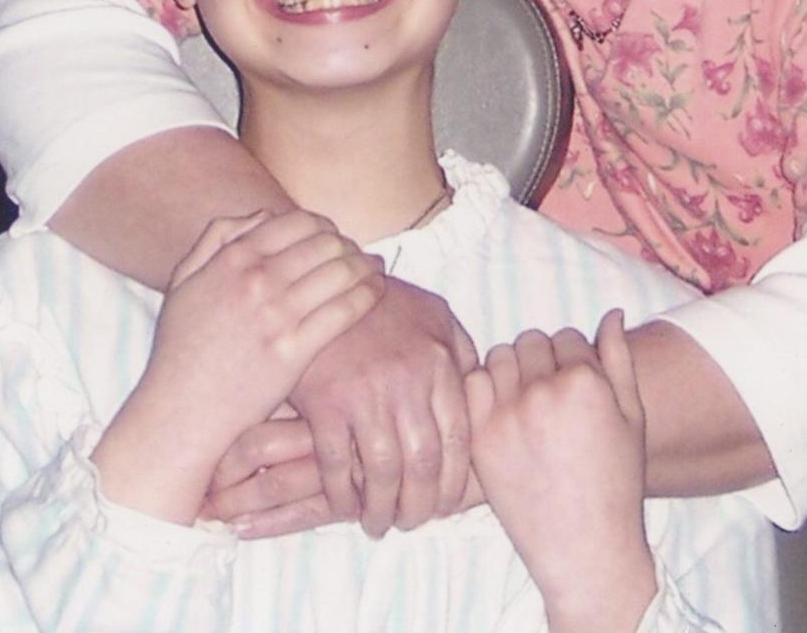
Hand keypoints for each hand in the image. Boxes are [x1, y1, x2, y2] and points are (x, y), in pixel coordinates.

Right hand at [93, 210, 382, 521]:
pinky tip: (377, 290)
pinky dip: (368, 294)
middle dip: (348, 244)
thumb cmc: (180, 350)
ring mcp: (277, 315)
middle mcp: (258, 279)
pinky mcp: (294, 351)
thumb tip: (262, 213)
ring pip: (340, 272)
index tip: (334, 235)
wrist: (180, 412)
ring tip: (376, 268)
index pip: (297, 222)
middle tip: (359, 253)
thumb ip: (217, 237)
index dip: (324, 224)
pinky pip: (344, 311)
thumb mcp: (184, 281)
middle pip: (325, 243)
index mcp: (233, 258)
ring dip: (365, 264)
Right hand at [289, 276, 477, 535]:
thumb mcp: (436, 316)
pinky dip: (342, 495)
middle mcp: (408, 383)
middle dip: (420, 507)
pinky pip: (336, 465)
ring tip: (378, 522)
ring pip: (383, 473)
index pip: (457, 440)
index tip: (445, 506)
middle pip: (423, 464)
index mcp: (439, 364)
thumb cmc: (385, 304)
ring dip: (381, 509)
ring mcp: (365, 394)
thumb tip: (480, 393)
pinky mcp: (325, 403)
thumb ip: (460, 354)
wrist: (325, 284)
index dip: (452, 483)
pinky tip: (345, 504)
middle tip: (412, 523)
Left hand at [465, 314, 656, 632]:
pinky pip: (473, 384)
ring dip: (512, 370)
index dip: (573, 358)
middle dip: (542, 360)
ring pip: (500, 356)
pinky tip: (502, 412)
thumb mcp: (632, 417)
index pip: (567, 337)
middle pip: (531, 341)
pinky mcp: (480, 437)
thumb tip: (612, 312)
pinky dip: (485, 390)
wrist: (585, 548)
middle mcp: (542, 390)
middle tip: (550, 394)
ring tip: (526, 402)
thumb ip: (618, 359)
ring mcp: (507, 413)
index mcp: (584, 381)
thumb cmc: (616, 484)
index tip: (575, 385)